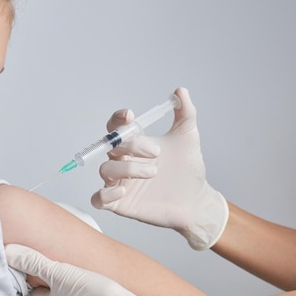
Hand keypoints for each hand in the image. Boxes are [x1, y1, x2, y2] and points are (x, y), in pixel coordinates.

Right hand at [91, 87, 228, 249]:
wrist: (196, 199)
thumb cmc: (188, 169)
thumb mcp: (188, 137)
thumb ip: (185, 113)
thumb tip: (180, 90)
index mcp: (134, 145)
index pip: (115, 128)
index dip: (117, 120)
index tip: (130, 115)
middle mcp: (123, 162)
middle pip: (111, 147)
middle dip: (132, 146)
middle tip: (157, 153)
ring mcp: (120, 183)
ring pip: (105, 170)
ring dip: (126, 168)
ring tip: (153, 172)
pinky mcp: (120, 204)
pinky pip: (98, 199)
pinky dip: (106, 194)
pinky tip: (124, 192)